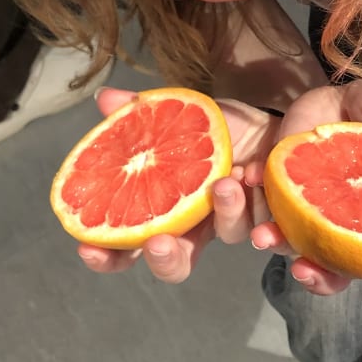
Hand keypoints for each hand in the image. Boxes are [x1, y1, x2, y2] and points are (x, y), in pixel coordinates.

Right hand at [77, 88, 279, 284]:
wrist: (275, 120)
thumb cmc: (221, 128)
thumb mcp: (182, 113)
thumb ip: (144, 113)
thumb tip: (106, 97)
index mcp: (169, 208)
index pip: (130, 247)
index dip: (106, 255)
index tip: (87, 248)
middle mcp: (202, 224)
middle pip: (177, 263)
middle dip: (165, 260)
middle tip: (159, 244)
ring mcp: (238, 221)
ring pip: (229, 235)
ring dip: (226, 213)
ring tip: (226, 183)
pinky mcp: (274, 216)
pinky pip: (274, 231)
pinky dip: (267, 221)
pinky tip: (259, 195)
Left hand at [246, 78, 361, 299]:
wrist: (343, 91)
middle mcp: (347, 225)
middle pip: (338, 269)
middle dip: (321, 278)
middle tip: (308, 271)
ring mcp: (311, 209)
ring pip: (293, 243)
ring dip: (276, 243)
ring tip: (263, 235)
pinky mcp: (281, 186)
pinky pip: (263, 204)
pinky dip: (248, 198)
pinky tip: (246, 181)